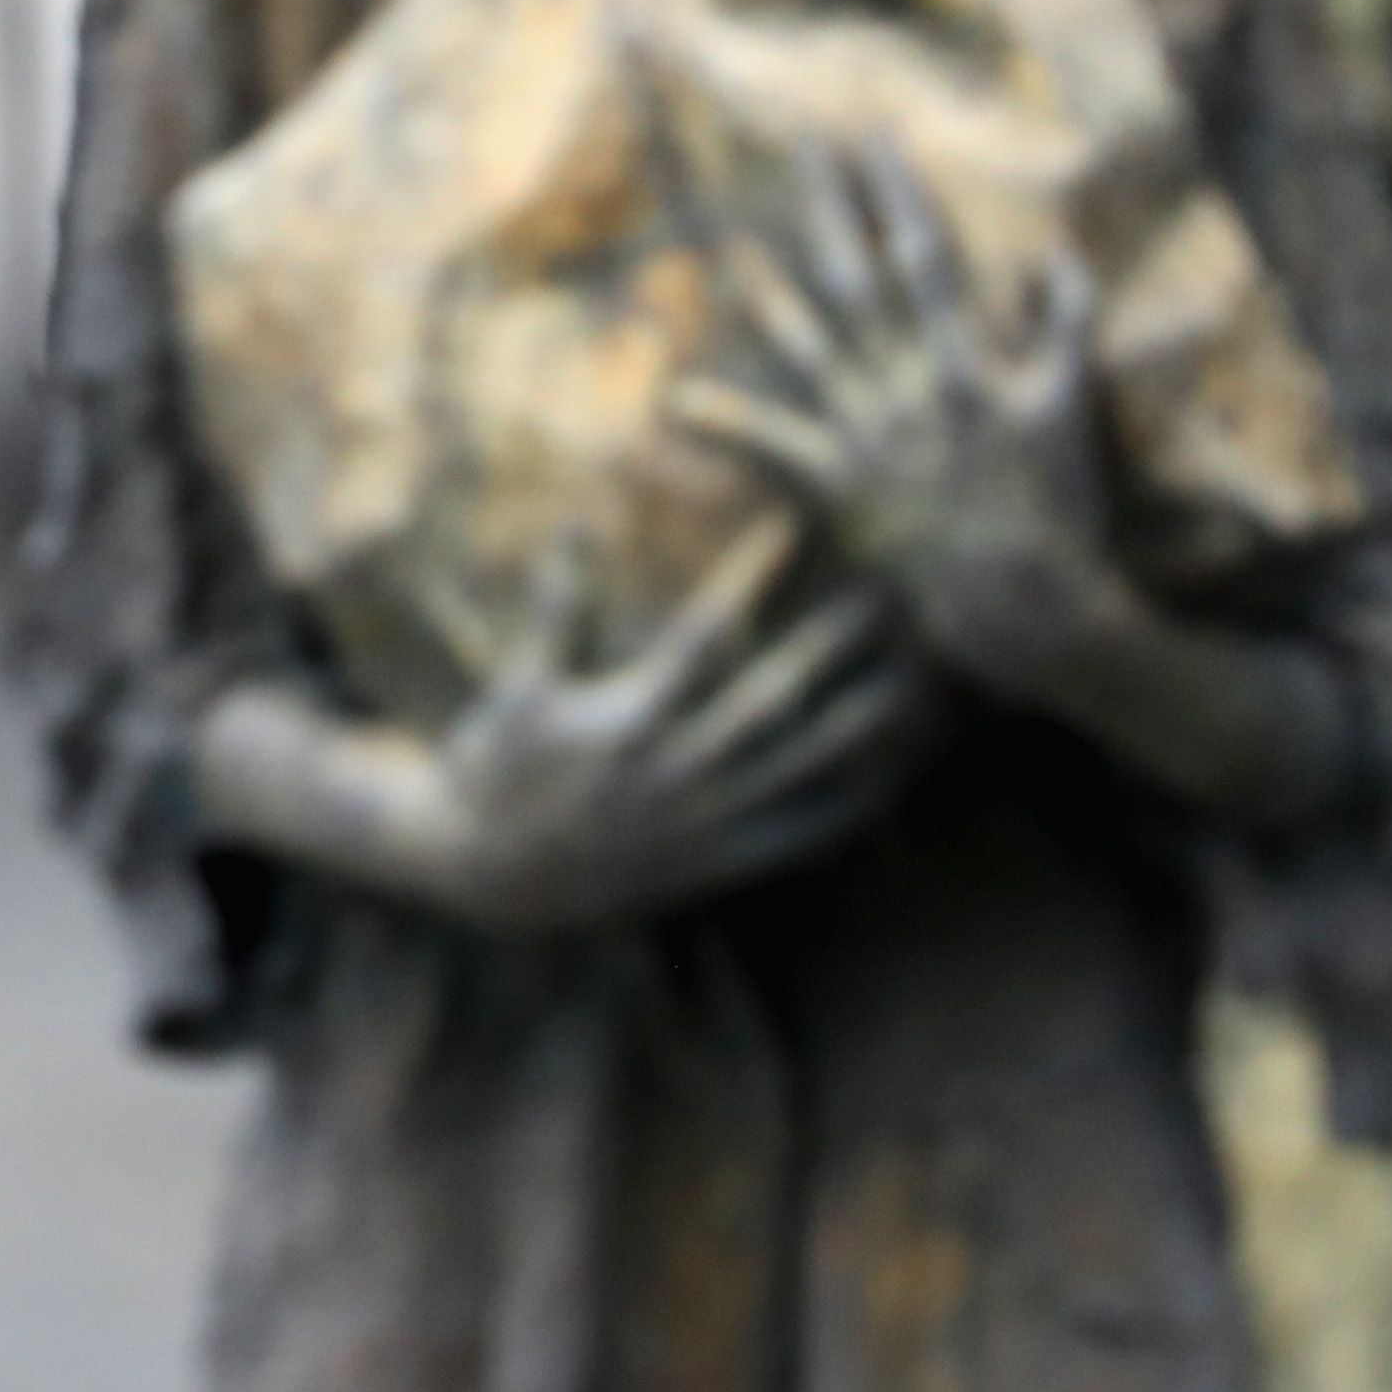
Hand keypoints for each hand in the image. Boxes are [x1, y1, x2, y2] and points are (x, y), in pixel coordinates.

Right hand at [199, 524, 915, 930]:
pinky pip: (790, 841)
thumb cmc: (494, 767)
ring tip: (911, 685)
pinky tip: (889, 784)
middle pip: (771, 701)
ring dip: (858, 725)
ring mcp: (697, 828)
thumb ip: (553, 604)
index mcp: (626, 723)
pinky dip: (840, 815)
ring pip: (795, 772)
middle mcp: (673, 776)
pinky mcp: (708, 869)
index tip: (792, 527)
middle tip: (887, 598)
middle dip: (831, 647)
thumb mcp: (517, 685)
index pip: (703, 635)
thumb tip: (573, 518)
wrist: (480, 874)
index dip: (749, 578)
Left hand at [674, 144, 1123, 709]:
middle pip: (859, 279)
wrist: (1025, 597)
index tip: (875, 138)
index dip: (899, 193)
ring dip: (770, 291)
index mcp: (962, 361)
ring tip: (732, 243)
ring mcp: (867, 434)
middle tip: (804, 148)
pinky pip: (774, 447)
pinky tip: (675, 399)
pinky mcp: (837, 485)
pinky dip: (726, 422)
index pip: (924, 257)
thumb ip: (1067, 323)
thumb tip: (1055, 252)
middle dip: (833, 208)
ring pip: (809, 345)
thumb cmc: (1058, 504)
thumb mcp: (1071, 402)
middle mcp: (907, 385)